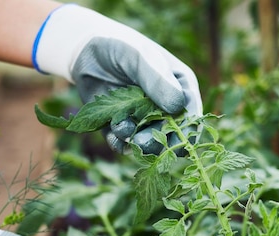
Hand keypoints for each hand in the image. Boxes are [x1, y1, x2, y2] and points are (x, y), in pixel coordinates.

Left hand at [32, 4, 202, 153]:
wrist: (86, 50)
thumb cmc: (120, 46)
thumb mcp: (140, 57)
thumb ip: (158, 79)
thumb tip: (177, 107)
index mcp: (182, 89)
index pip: (192, 117)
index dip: (184, 130)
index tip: (169, 133)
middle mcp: (167, 108)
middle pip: (172, 137)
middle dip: (157, 141)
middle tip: (140, 140)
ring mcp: (145, 120)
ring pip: (149, 145)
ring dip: (136, 141)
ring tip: (121, 127)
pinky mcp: (125, 129)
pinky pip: (126, 145)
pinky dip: (119, 141)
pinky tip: (111, 128)